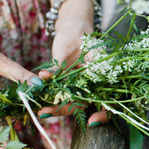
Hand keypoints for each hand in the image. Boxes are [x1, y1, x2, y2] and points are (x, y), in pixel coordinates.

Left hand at [37, 2, 108, 125]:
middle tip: (47, 113)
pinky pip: (60, 92)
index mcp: (103, 75)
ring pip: (71, 101)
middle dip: (66, 111)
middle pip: (84, 103)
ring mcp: (80, 83)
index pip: (108, 99)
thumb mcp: (69, 46)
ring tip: (42, 111)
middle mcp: (93, 82)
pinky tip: (40, 97)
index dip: (103, 113)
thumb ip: (58, 64)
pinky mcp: (68, 81)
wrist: (73, 26)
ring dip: (56, 107)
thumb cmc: (77, 33)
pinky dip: (50, 95)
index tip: (92, 121)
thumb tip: (44, 77)